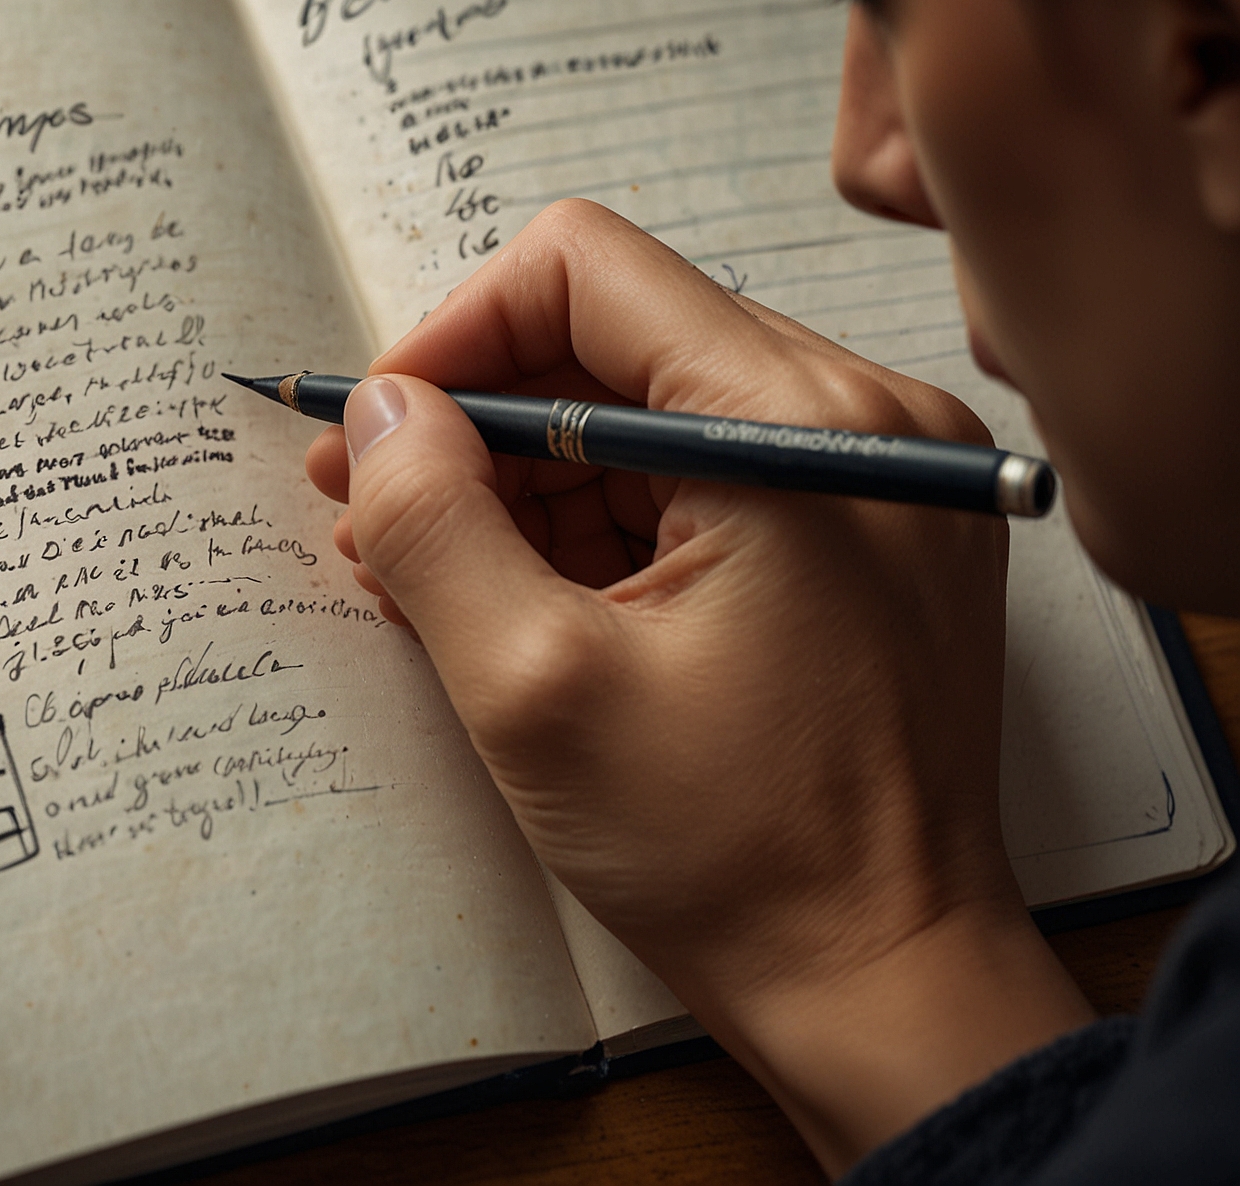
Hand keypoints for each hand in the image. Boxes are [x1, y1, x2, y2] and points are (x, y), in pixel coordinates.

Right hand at [307, 201, 1092, 1174]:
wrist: (885, 985)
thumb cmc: (732, 853)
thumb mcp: (534, 689)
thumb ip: (433, 523)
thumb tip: (379, 408)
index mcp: (798, 425)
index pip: (588, 272)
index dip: (453, 334)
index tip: (379, 430)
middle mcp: (862, 415)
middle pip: (618, 338)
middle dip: (478, 418)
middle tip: (372, 503)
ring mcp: (876, 474)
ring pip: (651, 413)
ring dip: (529, 481)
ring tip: (427, 570)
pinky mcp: (866, 534)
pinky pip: (700, 480)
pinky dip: (599, 524)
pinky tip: (516, 593)